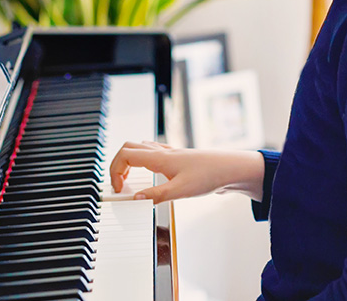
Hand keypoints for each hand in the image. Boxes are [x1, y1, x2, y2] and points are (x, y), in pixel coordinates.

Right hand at [108, 140, 264, 203]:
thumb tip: (135, 199)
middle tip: (118, 184)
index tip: (118, 190)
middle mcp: (162, 152)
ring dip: (129, 162)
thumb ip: (156, 195)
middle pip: (128, 148)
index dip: (115, 172)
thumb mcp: (180, 190)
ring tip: (129, 181)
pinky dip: (143, 163)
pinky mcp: (178, 159)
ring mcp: (170, 154)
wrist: (231, 169)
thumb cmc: (210, 175)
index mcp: (158, 157)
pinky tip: (150, 176)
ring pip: (140, 149)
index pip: (125, 156)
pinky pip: (153, 154)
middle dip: (118, 165)